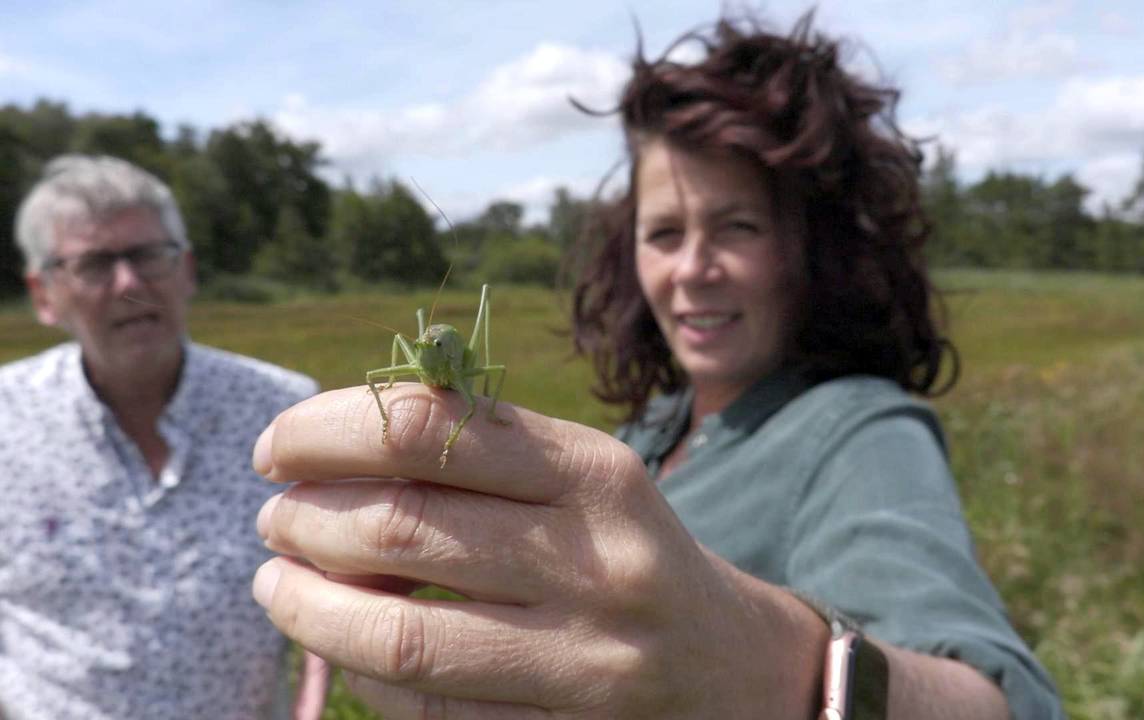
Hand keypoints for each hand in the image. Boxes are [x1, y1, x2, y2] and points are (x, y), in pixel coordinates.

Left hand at [252, 384, 826, 718]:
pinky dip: (359, 675)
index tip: (278, 445)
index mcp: (599, 474)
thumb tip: (325, 453)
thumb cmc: (630, 554)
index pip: (433, 429)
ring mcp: (585, 663)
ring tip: (275, 580)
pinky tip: (340, 646)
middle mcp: (599, 563)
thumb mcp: (585, 482)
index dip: (330, 431)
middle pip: (402, 528)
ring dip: (305, 603)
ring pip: (398, 636)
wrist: (736, 670)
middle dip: (305, 518)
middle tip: (275, 516)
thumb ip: (480, 457)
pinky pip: (426, 711)